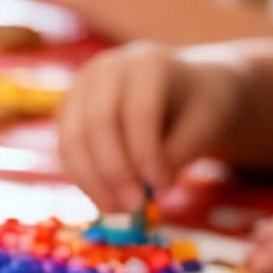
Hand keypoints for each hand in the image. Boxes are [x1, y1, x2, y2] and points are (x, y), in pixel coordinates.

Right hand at [59, 44, 247, 214]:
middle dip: (113, 172)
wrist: (184, 90)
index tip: (161, 186)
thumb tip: (149, 188)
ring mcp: (81, 90)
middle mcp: (107, 69)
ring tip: (117, 209)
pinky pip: (67, 153)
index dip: (145, 153)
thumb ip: (178, 154)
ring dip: (92, 183)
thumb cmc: (199, 107)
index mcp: (148, 62)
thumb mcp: (205, 126)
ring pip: (72, 142)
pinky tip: (105, 198)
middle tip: (132, 207)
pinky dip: (83, 180)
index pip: (138, 111)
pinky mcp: (68, 113)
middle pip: (97, 125)